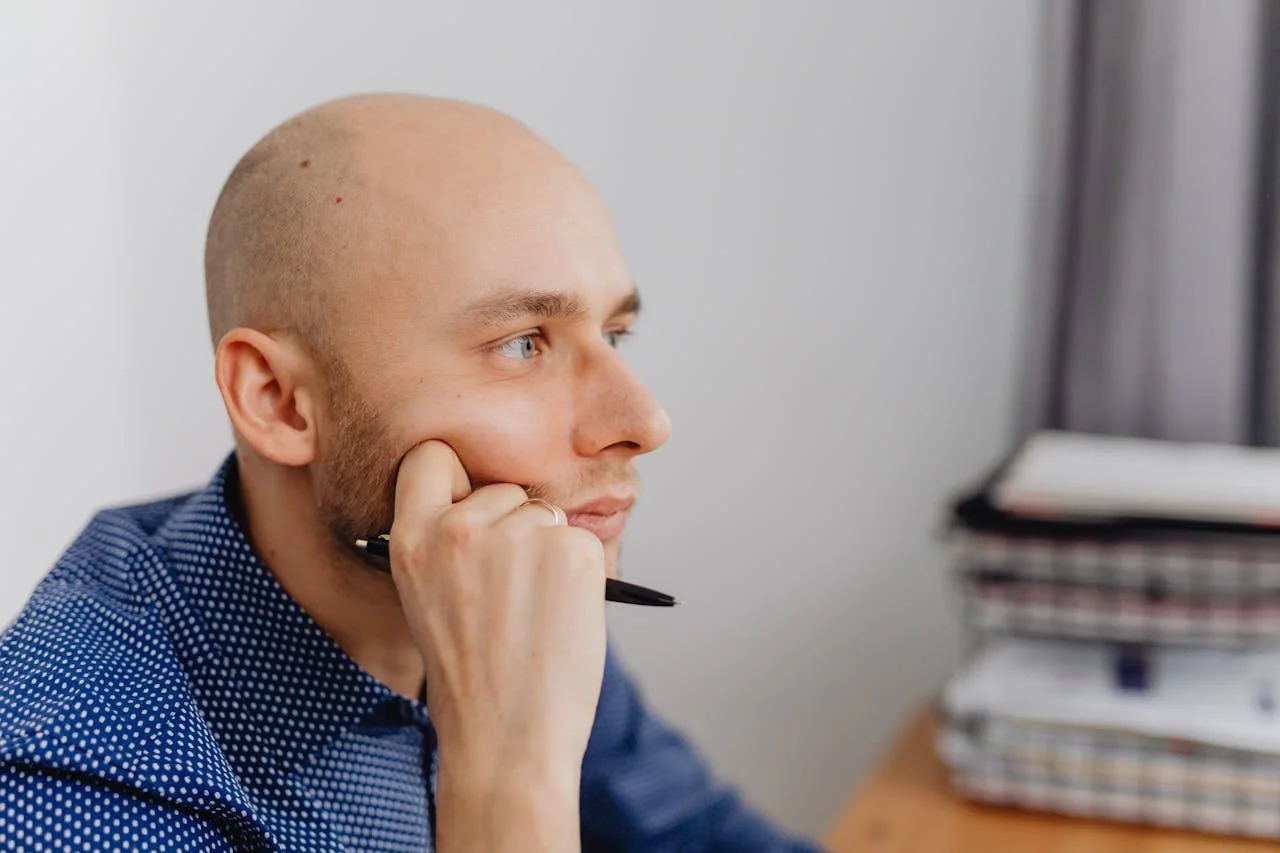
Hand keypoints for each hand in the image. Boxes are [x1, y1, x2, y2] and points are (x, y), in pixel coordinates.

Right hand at [389, 440, 607, 851]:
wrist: (507, 741)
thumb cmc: (471, 679)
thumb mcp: (427, 599)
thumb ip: (447, 544)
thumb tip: (492, 499)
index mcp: (412, 539)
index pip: (431, 456)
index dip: (455, 477)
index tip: (467, 501)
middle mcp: (459, 528)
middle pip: (502, 489)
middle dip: (512, 527)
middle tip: (508, 594)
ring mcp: (518, 535)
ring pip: (544, 515)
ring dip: (546, 552)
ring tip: (531, 613)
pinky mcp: (570, 549)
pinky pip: (580, 540)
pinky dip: (578, 573)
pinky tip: (558, 617)